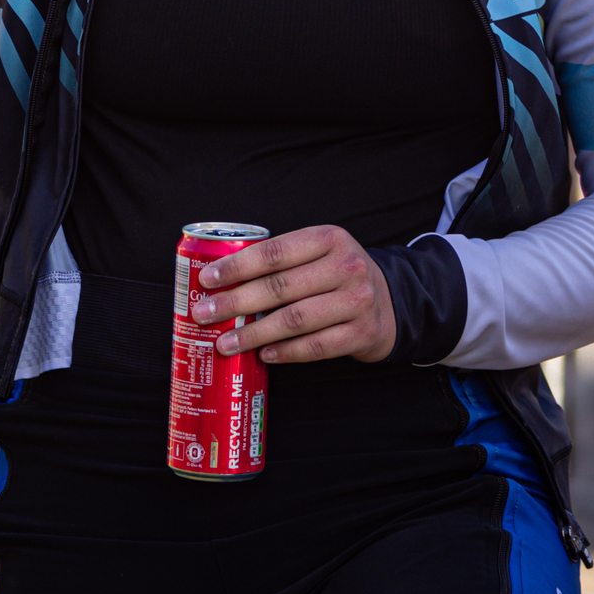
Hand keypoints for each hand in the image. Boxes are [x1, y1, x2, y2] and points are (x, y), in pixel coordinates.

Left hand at [192, 224, 396, 365]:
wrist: (389, 301)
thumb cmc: (338, 275)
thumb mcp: (320, 252)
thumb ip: (283, 260)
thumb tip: (224, 281)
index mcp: (330, 238)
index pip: (275, 252)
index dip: (237, 266)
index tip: (208, 279)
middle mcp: (346, 267)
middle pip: (280, 288)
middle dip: (235, 302)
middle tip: (205, 314)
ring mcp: (357, 301)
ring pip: (294, 320)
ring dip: (254, 334)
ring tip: (226, 343)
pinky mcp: (361, 333)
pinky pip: (314, 346)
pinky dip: (285, 352)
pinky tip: (263, 354)